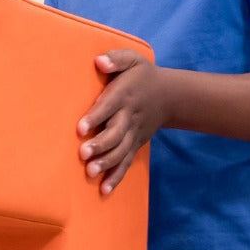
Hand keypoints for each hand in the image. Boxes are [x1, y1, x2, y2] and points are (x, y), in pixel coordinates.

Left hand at [77, 49, 166, 193]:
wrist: (170, 96)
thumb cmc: (142, 75)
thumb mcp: (133, 59)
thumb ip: (115, 59)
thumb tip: (98, 62)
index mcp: (124, 95)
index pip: (109, 107)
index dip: (95, 117)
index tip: (80, 128)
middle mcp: (129, 117)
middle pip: (115, 133)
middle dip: (100, 145)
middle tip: (83, 154)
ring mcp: (133, 134)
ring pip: (120, 151)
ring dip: (106, 163)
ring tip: (91, 172)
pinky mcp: (135, 145)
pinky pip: (126, 163)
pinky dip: (116, 177)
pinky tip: (104, 190)